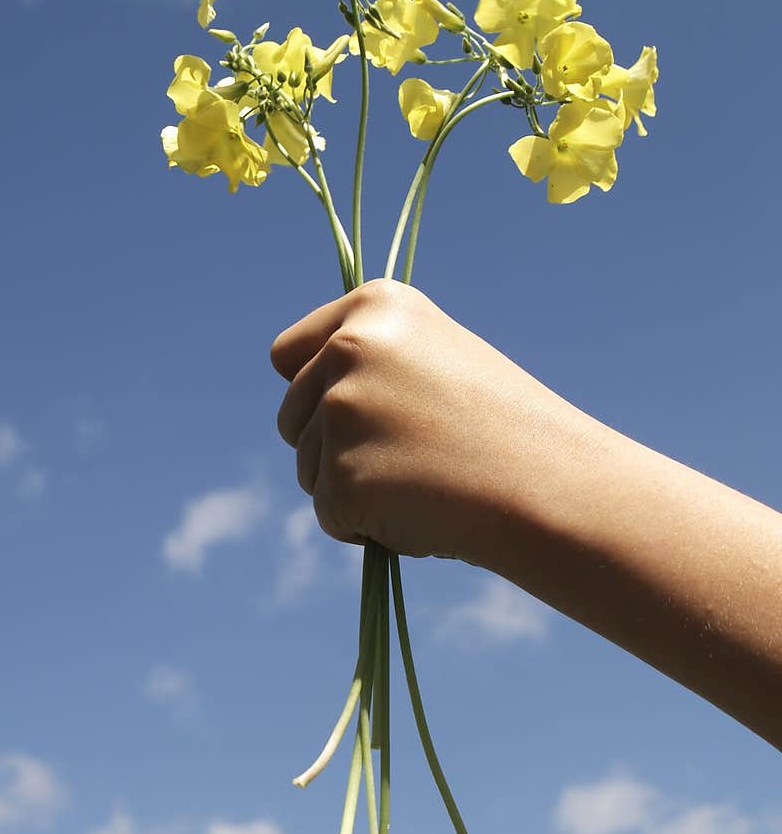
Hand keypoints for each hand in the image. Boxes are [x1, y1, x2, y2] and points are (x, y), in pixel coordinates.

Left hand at [270, 278, 582, 564]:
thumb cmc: (500, 429)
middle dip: (332, 446)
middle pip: (290, 417)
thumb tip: (311, 396)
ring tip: (423, 480)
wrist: (547, 486)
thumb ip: (371, 362)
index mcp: (374, 307)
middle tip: (409, 455)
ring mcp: (341, 413)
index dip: (314, 391)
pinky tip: (420, 511)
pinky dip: (363, 526)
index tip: (358, 410)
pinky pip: (328, 514)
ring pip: (307, 469)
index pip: (287, 355)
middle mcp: (347, 349)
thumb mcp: (436, 359)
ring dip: (351, 488)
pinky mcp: (341, 478)